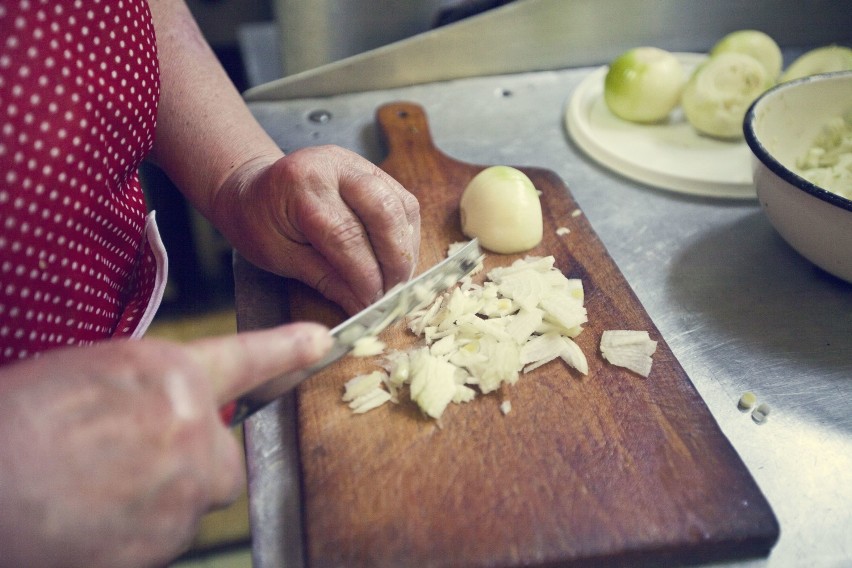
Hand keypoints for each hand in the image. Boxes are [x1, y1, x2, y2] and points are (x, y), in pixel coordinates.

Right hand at [0, 323, 330, 567]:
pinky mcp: (166, 539)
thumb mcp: (95, 374)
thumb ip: (155, 388)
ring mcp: (183, 488)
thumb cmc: (21, 421)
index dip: (286, 351)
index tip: (320, 343)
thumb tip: (175, 405)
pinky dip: (141, 532)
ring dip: (162, 500)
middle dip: (192, 466)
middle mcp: (191, 428)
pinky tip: (95, 517)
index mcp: (171, 374)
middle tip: (134, 464)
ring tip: (97, 490)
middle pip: (223, 460)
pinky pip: (169, 536)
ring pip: (195, 500)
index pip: (247, 359)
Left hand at [214, 146, 420, 314]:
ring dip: (406, 248)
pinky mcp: (373, 170)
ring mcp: (358, 163)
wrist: (253, 189)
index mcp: (302, 184)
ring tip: (398, 280)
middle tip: (392, 294)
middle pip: (384, 212)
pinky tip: (397, 259)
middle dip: (395, 260)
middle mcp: (335, 164)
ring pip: (401, 205)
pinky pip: (403, 202)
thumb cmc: (259, 223)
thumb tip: (362, 306)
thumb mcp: (281, 256)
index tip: (371, 305)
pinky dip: (406, 234)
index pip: (346, 235)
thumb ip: (325, 278)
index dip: (365, 275)